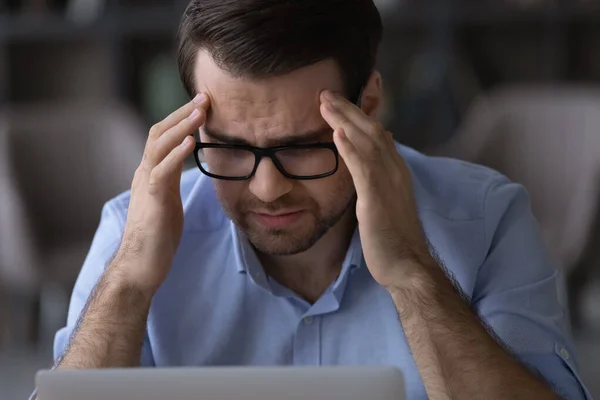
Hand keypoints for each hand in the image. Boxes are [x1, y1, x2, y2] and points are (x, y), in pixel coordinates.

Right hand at [113, 94, 209, 292]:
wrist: (139, 267)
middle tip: (205, 97)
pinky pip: (161, 171)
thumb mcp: (169, 201)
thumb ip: (173, 181)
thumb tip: (186, 167)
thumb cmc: (157, 237)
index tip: (203, 104)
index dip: (182, 118)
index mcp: (152, 173)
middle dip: (183, 113)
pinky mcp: (152, 200)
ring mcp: (147, 185)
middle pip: (159, 132)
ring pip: (159, 146)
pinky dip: (176, 154)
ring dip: (181, 126)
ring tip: (201, 111)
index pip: (163, 136)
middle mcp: (145, 173)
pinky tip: (191, 142)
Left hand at [320, 90, 430, 289]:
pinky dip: (350, 149)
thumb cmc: (394, 239)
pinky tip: (337, 133)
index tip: (337, 102)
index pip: (377, 134)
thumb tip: (372, 161)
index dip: (357, 116)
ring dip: (346, 120)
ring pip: (368, 142)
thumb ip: (378, 180)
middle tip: (326, 92)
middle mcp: (395, 171)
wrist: (408, 266)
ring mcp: (389, 183)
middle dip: (348, 109)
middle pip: (372, 130)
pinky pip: (364, 168)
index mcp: (396, 172)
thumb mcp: (386, 203)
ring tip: (326, 102)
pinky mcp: (378, 200)